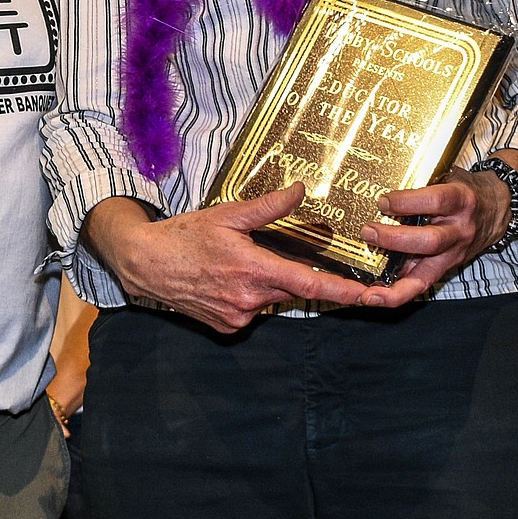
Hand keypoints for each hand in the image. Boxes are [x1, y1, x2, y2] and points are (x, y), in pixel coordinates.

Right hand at [88, 184, 371, 333]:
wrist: (144, 264)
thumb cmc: (183, 236)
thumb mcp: (227, 214)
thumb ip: (268, 207)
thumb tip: (300, 190)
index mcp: (253, 269)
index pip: (310, 285)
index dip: (345, 292)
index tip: (373, 297)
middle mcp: (249, 299)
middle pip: (292, 289)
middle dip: (295, 274)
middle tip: (272, 255)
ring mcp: (238, 317)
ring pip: (272, 299)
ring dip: (267, 282)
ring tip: (234, 262)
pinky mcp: (228, 327)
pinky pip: (253, 311)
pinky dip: (249, 295)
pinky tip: (225, 279)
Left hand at [359, 168, 507, 306]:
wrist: (496, 209)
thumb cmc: (464, 191)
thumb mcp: (449, 178)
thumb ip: (422, 182)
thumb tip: (379, 182)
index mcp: (461, 201)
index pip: (436, 201)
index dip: (408, 202)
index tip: (383, 201)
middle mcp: (459, 231)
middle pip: (429, 241)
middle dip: (395, 240)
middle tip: (367, 232)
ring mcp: (453, 254)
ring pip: (424, 274)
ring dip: (390, 277)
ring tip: (364, 280)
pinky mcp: (446, 269)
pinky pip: (420, 285)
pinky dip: (395, 293)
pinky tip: (372, 295)